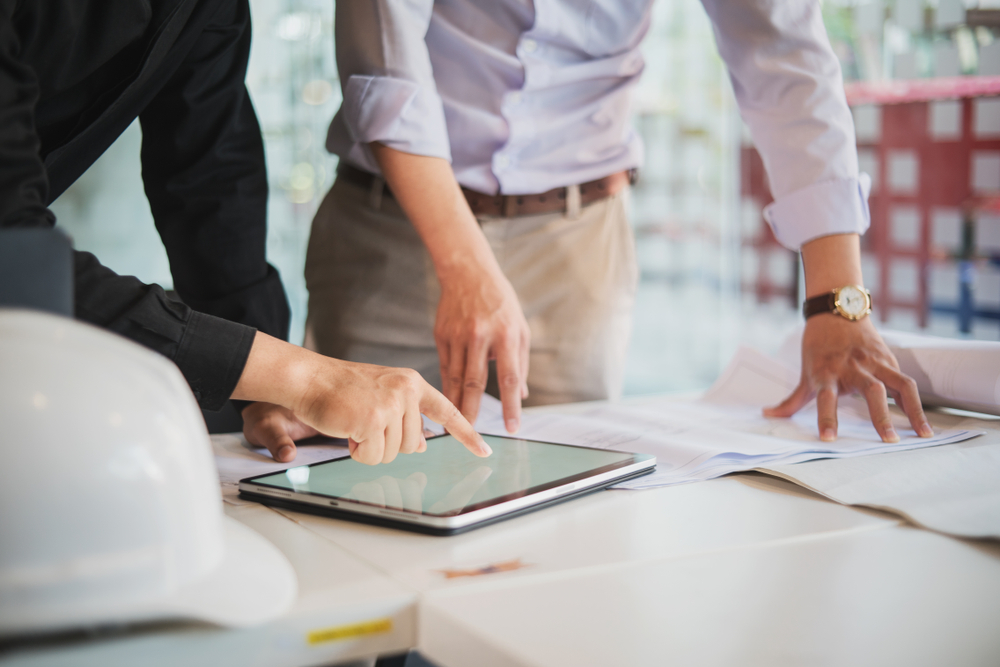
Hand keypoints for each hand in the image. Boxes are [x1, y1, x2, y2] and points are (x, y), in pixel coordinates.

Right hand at [231, 333, 490, 464]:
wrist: (310, 379)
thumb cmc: (342, 389)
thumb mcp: (382, 398)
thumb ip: (405, 417)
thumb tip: (422, 445)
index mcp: (412, 383)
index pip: (447, 411)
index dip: (466, 435)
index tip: (484, 452)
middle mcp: (406, 391)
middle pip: (412, 445)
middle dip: (386, 444)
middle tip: (364, 423)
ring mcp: (391, 405)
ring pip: (393, 453)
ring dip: (370, 448)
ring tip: (354, 423)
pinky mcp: (373, 420)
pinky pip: (372, 456)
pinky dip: (358, 452)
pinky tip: (347, 431)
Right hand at [435, 264, 529, 431]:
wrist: (468, 273)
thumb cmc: (501, 302)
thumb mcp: (520, 327)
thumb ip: (521, 362)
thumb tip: (522, 395)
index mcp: (506, 335)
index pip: (509, 377)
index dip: (510, 406)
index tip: (511, 427)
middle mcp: (481, 336)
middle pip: (476, 382)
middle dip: (473, 412)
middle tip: (472, 436)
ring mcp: (458, 336)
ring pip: (456, 377)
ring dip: (456, 404)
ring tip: (455, 426)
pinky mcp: (442, 335)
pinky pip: (445, 367)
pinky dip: (447, 387)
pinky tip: (446, 403)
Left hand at [764, 315, 932, 441]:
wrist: (837, 311)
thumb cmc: (819, 347)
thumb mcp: (805, 372)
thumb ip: (792, 399)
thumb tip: (768, 415)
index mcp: (827, 372)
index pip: (825, 398)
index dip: (827, 418)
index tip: (828, 439)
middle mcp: (853, 367)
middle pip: (871, 390)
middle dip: (880, 415)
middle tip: (889, 440)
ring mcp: (875, 362)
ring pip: (899, 384)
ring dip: (912, 410)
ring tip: (922, 434)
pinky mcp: (890, 359)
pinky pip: (907, 382)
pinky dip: (917, 403)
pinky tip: (924, 423)